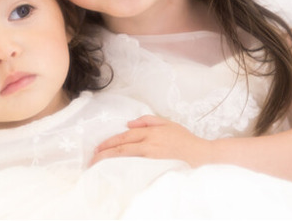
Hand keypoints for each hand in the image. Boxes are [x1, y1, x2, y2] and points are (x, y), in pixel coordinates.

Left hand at [90, 115, 209, 165]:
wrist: (199, 153)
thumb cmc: (183, 138)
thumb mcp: (166, 122)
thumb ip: (147, 120)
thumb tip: (129, 123)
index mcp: (150, 132)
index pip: (125, 136)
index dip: (110, 142)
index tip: (98, 148)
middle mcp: (149, 143)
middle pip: (122, 147)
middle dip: (105, 153)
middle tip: (92, 158)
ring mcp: (152, 156)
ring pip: (126, 157)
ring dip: (111, 160)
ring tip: (98, 164)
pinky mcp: (155, 166)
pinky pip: (135, 166)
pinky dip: (123, 167)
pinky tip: (115, 170)